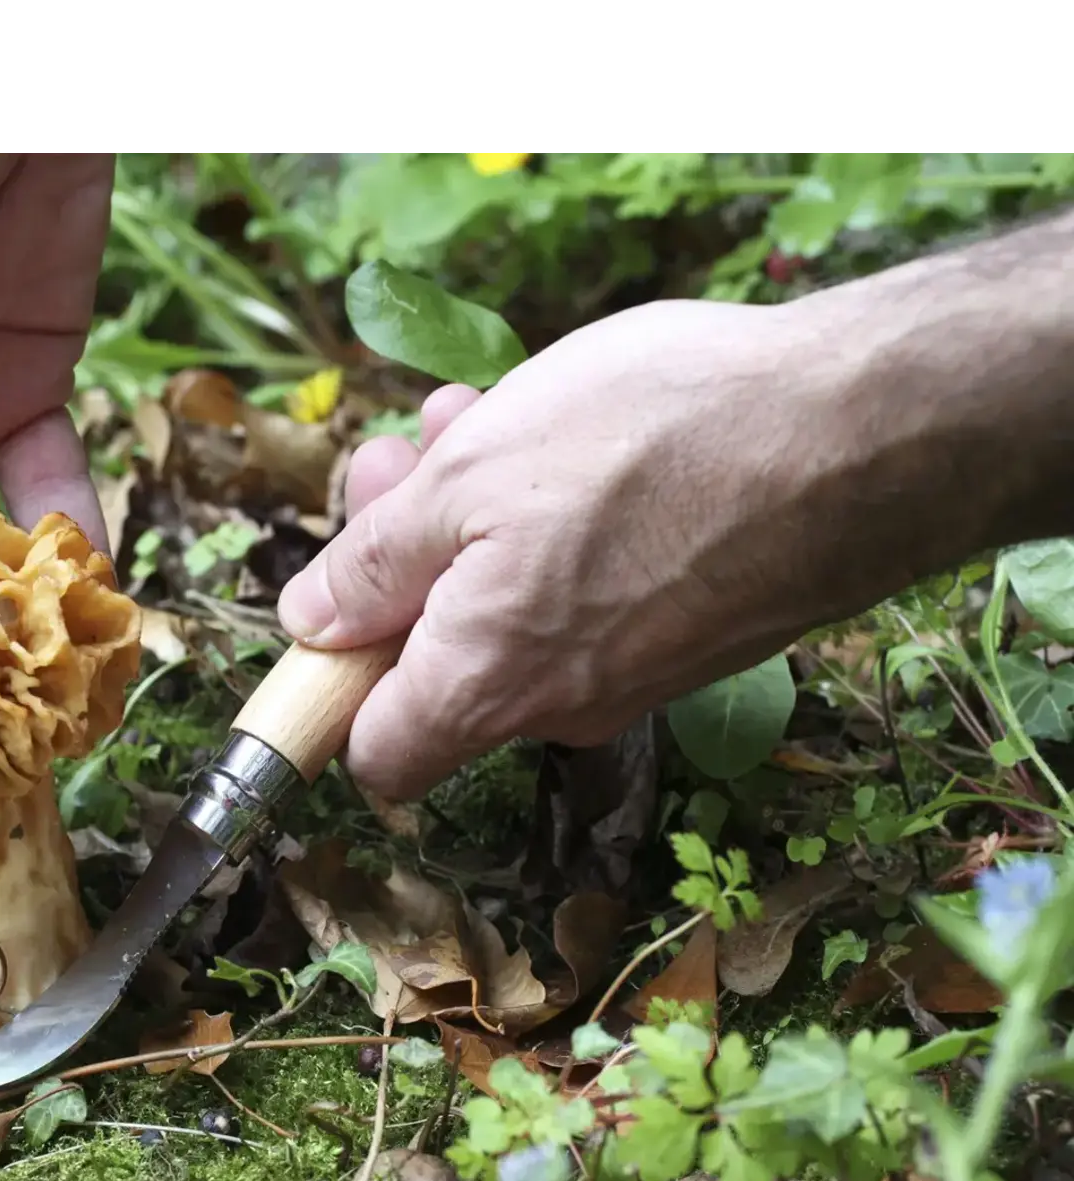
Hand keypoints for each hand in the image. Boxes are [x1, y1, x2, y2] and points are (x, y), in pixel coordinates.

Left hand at [281, 284, 1048, 801]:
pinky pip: (584, 602)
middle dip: (400, 563)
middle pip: (438, 667)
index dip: (337, 693)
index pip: (380, 759)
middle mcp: (559, 708)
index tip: (336, 608)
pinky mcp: (690, 638)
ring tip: (479, 422)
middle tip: (406, 460)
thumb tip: (312, 625)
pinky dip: (551, 534)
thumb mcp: (470, 474)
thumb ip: (377, 563)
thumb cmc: (653, 441)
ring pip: (509, 616)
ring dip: (471, 526)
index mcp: (485, 684)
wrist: (867, 438)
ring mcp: (632, 677)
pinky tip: (563, 446)